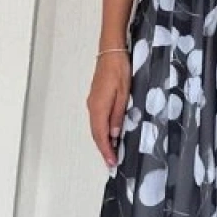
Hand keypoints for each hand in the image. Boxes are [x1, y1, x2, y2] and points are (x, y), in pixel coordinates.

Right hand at [87, 51, 130, 167]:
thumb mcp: (124, 93)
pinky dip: (102, 131)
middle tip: (112, 163)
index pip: (101, 135)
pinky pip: (97, 120)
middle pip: (96, 134)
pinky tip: (109, 135)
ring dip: (102, 141)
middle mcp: (92, 107)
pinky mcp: (95, 99)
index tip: (112, 163)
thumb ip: (118, 115)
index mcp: (99, 108)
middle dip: (103, 149)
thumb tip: (113, 135)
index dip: (106, 151)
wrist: (111, 52)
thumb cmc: (120, 70)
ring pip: (96, 127)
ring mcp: (92, 103)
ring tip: (111, 153)